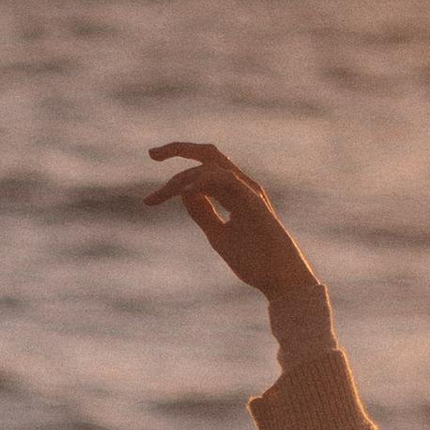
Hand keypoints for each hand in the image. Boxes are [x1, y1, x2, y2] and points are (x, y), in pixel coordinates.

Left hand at [144, 141, 317, 301]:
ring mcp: (249, 192)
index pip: (201, 172)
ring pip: (212, 165)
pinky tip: (183, 192)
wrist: (281, 280)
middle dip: (178, 148)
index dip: (173, 181)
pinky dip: (204, 180)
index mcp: (233, 193)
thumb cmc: (255, 261)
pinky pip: (227, 179)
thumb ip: (202, 213)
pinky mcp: (254, 201)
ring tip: (162, 194)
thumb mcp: (218, 235)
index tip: (148, 201)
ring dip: (184, 176)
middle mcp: (241, 186)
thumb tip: (182, 193)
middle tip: (151, 154)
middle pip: (208, 154)